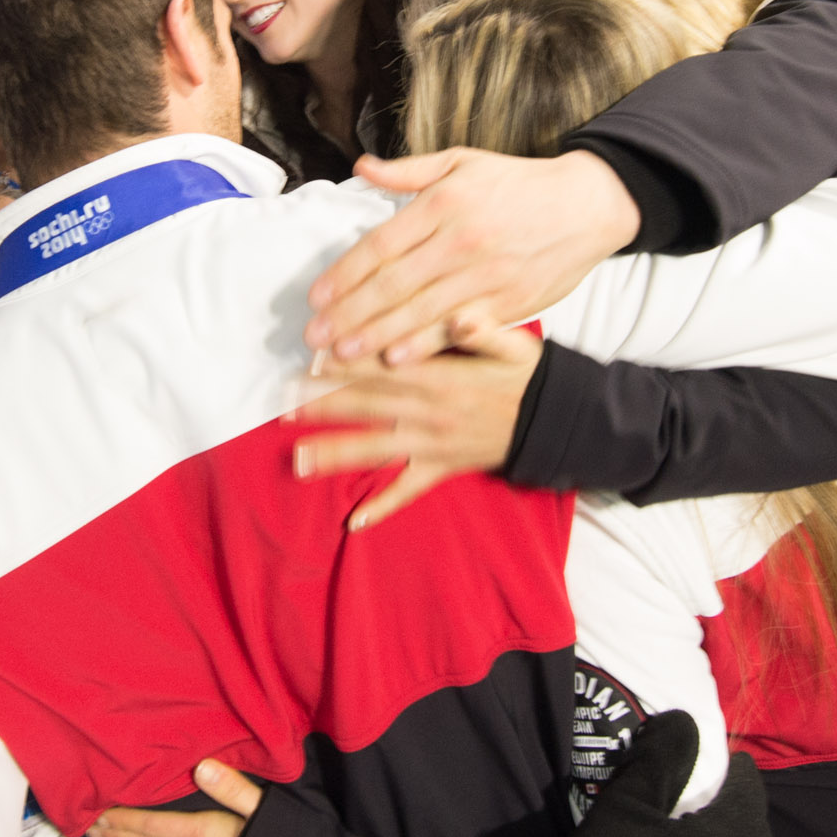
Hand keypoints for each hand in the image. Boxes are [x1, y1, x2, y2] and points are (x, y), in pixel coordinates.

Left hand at [289, 319, 542, 528]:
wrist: (555, 421)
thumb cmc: (527, 375)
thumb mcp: (511, 342)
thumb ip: (482, 328)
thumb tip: (460, 315)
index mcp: (441, 377)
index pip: (383, 367)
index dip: (346, 364)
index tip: (310, 360)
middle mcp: (429, 412)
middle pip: (367, 407)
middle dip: (323, 407)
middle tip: (281, 406)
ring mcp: (433, 444)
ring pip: (377, 450)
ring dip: (336, 455)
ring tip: (299, 461)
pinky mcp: (443, 468)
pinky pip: (409, 490)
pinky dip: (383, 506)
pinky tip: (354, 521)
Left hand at [307, 149, 638, 367]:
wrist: (587, 205)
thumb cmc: (519, 184)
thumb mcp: (463, 162)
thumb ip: (408, 171)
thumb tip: (362, 167)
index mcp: (443, 204)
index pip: (381, 245)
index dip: (345, 274)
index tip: (316, 298)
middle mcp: (460, 240)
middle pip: (392, 284)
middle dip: (349, 314)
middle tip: (315, 338)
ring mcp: (484, 275)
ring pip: (419, 310)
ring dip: (376, 336)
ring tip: (342, 356)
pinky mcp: (507, 302)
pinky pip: (458, 327)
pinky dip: (426, 344)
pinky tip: (397, 359)